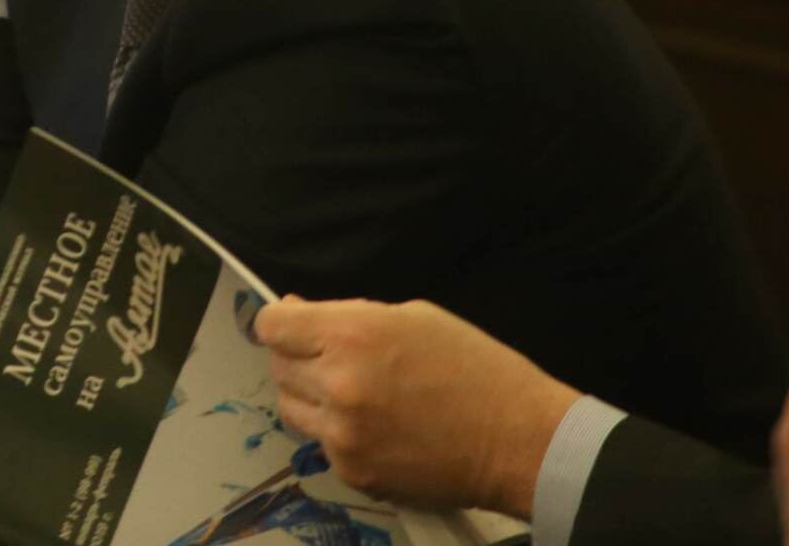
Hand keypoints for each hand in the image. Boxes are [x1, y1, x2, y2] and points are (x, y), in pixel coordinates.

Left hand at [254, 296, 579, 516]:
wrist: (516, 440)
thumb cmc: (475, 368)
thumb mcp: (413, 317)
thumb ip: (351, 316)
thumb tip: (301, 316)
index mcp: (352, 336)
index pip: (272, 325)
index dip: (281, 319)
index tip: (293, 322)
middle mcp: (338, 385)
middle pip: (278, 365)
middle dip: (299, 355)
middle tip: (334, 355)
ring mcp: (342, 435)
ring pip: (292, 406)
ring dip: (311, 394)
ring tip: (354, 391)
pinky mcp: (353, 472)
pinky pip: (323, 443)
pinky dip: (338, 431)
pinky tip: (378, 424)